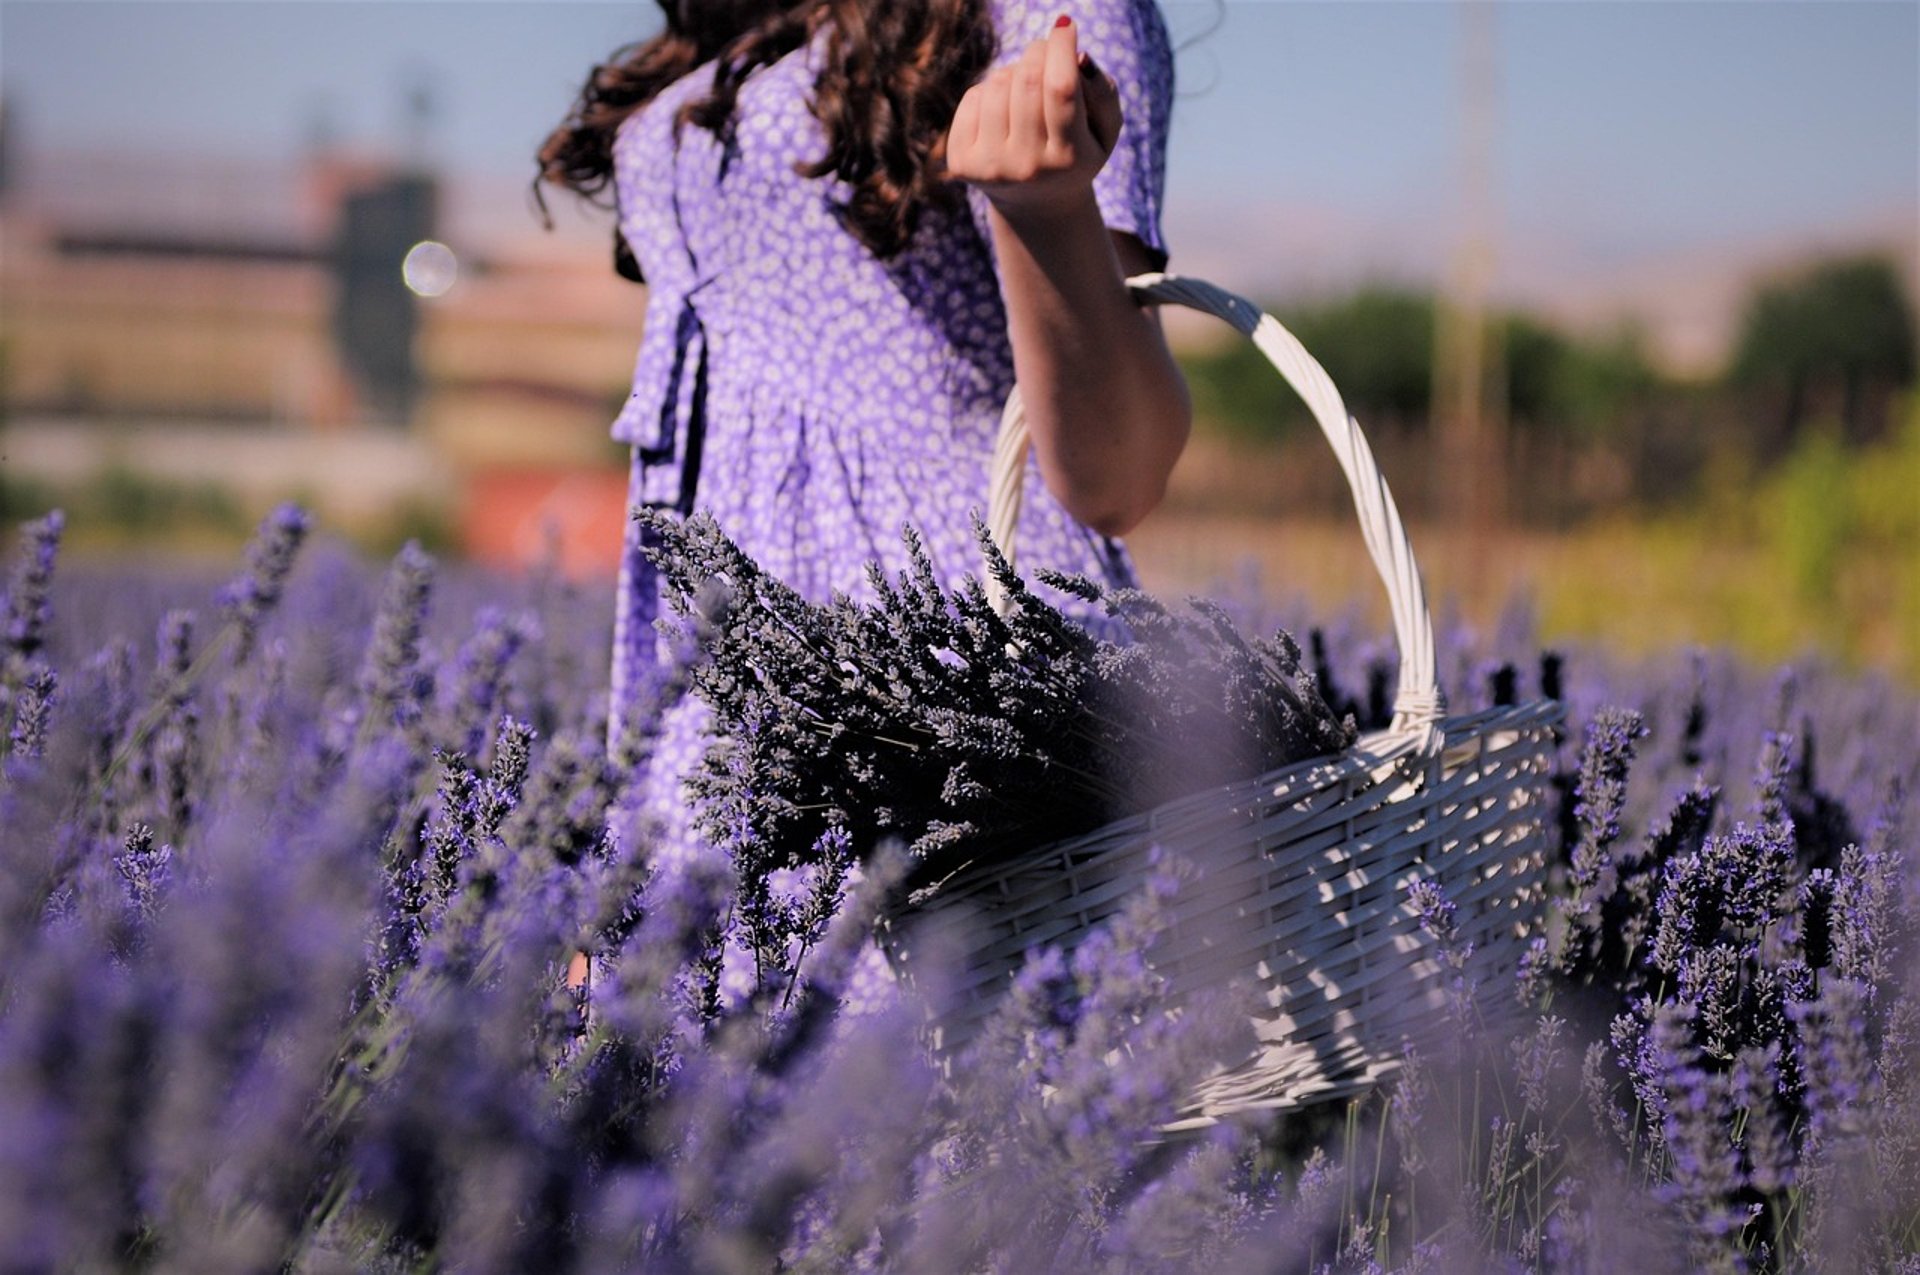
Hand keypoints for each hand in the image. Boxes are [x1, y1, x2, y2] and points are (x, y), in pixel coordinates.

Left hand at [944, 16, 1122, 223]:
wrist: (1036, 204)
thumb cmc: (1076, 154)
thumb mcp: (1105, 132)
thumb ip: (1104, 94)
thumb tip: (1077, 56)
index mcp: (1069, 159)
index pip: (1062, 89)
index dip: (1061, 48)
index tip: (1065, 26)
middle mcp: (1027, 167)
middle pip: (1028, 80)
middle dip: (1039, 52)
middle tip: (1047, 51)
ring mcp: (990, 167)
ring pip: (998, 84)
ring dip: (1015, 71)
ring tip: (1027, 87)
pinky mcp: (961, 163)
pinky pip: (974, 97)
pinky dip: (990, 91)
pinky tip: (1004, 110)